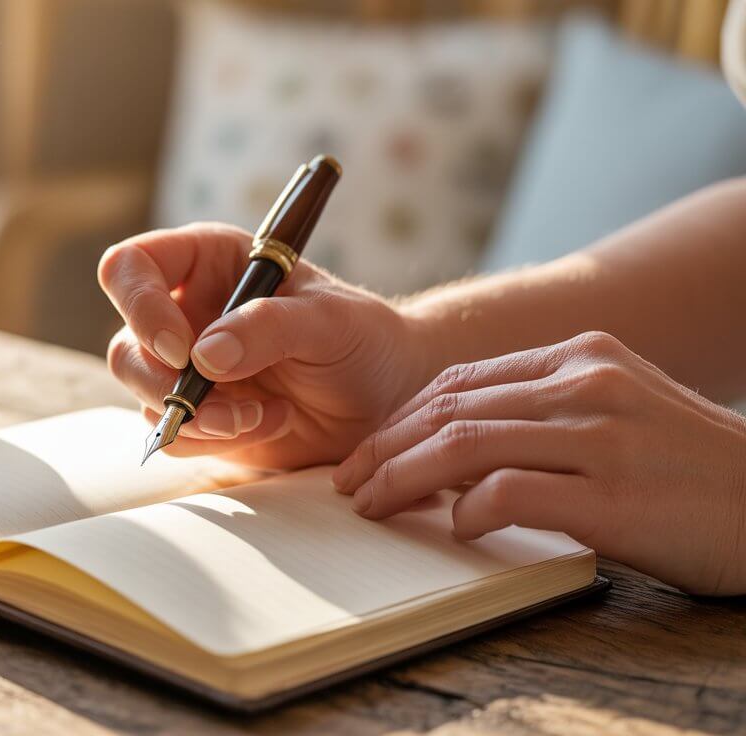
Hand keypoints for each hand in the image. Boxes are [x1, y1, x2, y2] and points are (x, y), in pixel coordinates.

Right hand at [98, 222, 432, 469]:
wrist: (386, 396)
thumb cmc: (361, 337)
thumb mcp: (328, 319)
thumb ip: (268, 327)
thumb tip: (204, 357)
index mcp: (205, 262)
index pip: (130, 267)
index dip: (140, 306)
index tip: (183, 350)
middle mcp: (184, 312)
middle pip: (126, 345)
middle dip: (167, 384)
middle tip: (226, 403)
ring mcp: (186, 369)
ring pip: (144, 396)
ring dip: (202, 418)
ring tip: (264, 414)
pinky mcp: (199, 417)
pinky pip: (175, 436)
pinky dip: (218, 440)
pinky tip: (270, 422)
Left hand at [334, 331, 745, 594]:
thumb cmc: (691, 468)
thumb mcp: (621, 408)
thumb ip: (546, 409)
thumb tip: (456, 441)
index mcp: (581, 355)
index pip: (460, 379)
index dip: (402, 418)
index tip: (370, 451)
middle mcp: (585, 383)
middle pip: (449, 407)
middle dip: (385, 448)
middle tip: (350, 482)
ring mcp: (599, 436)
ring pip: (462, 444)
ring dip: (402, 479)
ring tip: (373, 505)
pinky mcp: (610, 496)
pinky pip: (507, 494)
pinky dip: (468, 512)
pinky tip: (456, 530)